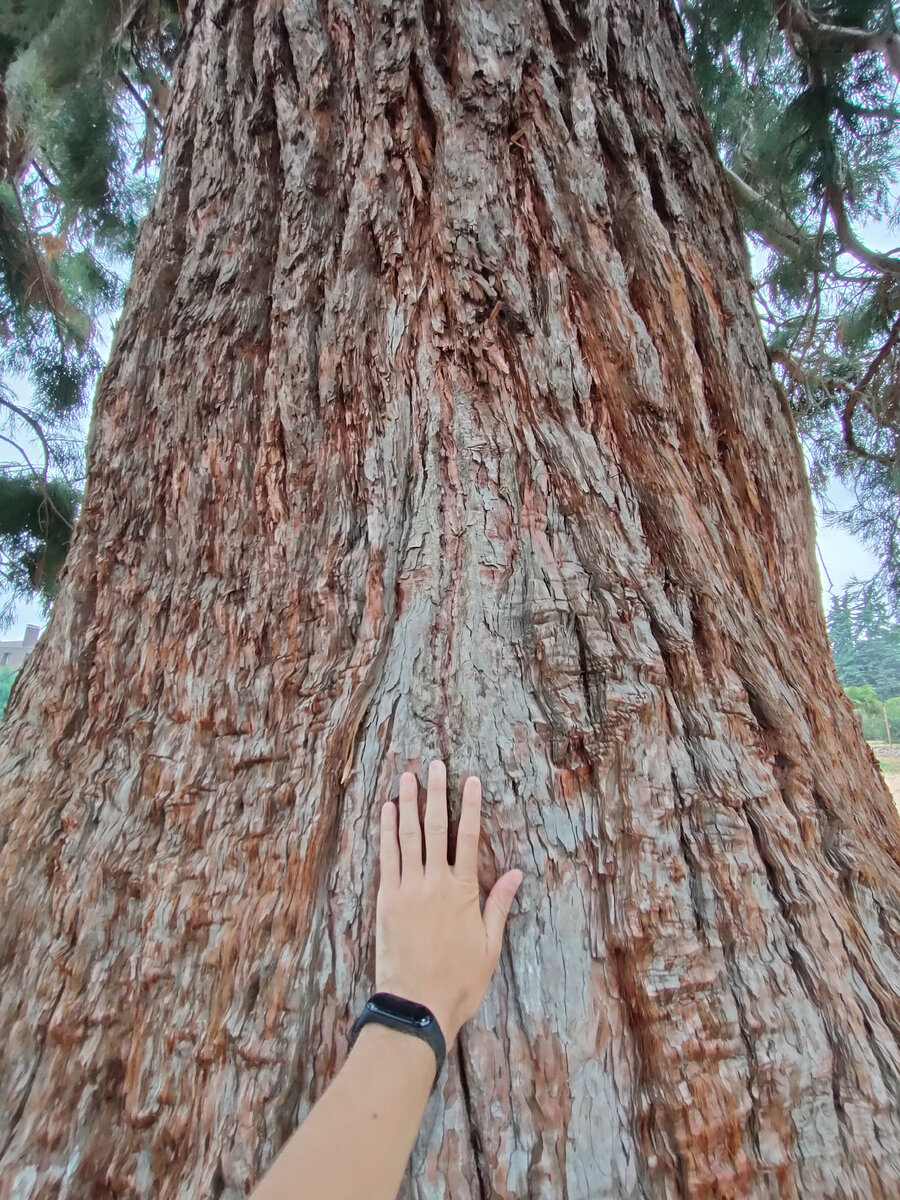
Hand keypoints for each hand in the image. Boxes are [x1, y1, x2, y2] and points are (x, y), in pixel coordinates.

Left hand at [375, 760, 522, 1048]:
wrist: (416, 1005)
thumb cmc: (459, 981)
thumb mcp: (489, 946)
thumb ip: (498, 905)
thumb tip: (515, 873)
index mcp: (463, 893)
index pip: (468, 838)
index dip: (470, 806)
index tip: (470, 780)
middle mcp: (435, 883)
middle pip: (436, 828)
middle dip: (436, 794)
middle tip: (435, 765)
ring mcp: (408, 889)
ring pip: (409, 837)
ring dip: (409, 803)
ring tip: (408, 776)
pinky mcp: (386, 900)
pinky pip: (387, 858)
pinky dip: (387, 832)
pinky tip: (388, 810)